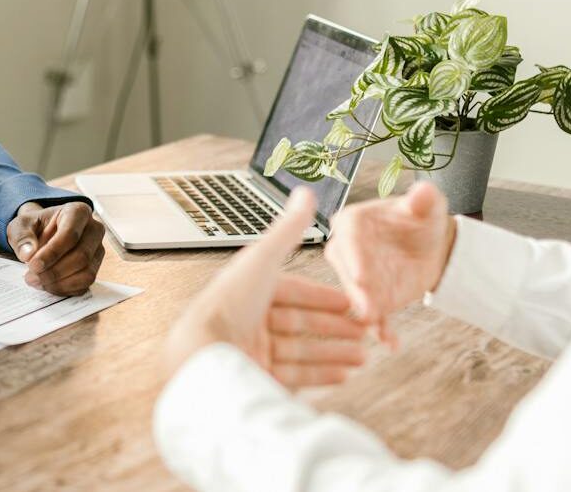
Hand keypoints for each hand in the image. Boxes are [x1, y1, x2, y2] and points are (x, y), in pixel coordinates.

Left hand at [7, 200, 105, 294]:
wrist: (42, 234)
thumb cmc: (34, 227)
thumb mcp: (20, 225)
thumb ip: (22, 237)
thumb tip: (28, 254)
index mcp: (78, 212)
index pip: (71, 235)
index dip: (52, 253)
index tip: (32, 265)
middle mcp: (94, 229)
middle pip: (81, 256)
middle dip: (54, 271)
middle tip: (31, 277)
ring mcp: (97, 250)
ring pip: (86, 273)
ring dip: (59, 283)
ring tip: (37, 281)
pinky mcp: (95, 268)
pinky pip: (85, 284)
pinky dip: (65, 289)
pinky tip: (47, 285)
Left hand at [164, 188, 368, 388]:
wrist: (204, 353)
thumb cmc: (229, 303)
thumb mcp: (263, 259)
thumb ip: (288, 229)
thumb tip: (306, 192)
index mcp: (249, 290)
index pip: (294, 292)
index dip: (324, 297)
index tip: (351, 303)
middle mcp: (250, 320)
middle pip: (301, 323)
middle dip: (336, 328)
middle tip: (365, 331)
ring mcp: (253, 351)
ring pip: (302, 351)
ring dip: (335, 353)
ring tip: (363, 357)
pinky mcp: (256, 377)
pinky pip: (295, 376)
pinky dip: (321, 375)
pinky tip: (344, 375)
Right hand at [325, 181, 456, 349]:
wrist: (430, 246)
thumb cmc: (421, 219)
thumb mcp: (427, 206)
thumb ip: (424, 199)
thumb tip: (423, 192)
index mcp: (352, 222)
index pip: (348, 237)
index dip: (354, 257)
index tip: (362, 275)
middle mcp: (346, 251)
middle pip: (347, 272)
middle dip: (357, 291)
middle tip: (367, 308)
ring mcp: (356, 278)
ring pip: (357, 297)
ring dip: (366, 313)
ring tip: (378, 327)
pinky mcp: (370, 299)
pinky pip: (374, 315)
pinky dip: (381, 329)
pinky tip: (391, 342)